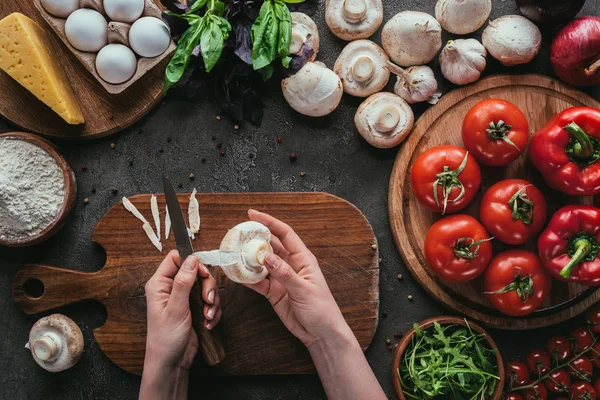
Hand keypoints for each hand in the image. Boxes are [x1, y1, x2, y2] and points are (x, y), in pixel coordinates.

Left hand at [139, 251, 220, 399]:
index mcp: (160, 284)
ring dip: (212, 301)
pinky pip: (210, 301)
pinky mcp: (194, 308)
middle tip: (208, 300)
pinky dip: (213, 311)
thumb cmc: (165, 339)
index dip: (192, 262)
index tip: (203, 274)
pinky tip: (208, 323)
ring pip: (206, 286)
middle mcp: (172, 288)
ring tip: (207, 316)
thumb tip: (192, 259)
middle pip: (196, 271)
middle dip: (207, 286)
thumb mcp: (175, 309)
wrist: (171, 363)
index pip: (176, 258)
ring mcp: (184, 298)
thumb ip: (183, 282)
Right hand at [245, 209, 350, 347]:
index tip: (252, 214)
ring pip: (261, 263)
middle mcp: (291, 265)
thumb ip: (284, 273)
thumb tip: (266, 255)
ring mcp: (281, 278)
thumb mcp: (303, 289)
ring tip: (232, 252)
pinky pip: (258, 282)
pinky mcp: (274, 293)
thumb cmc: (321, 309)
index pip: (285, 234)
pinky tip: (237, 274)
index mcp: (303, 258)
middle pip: (270, 245)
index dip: (269, 222)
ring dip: (248, 258)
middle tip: (237, 234)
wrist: (321, 334)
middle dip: (254, 238)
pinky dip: (248, 278)